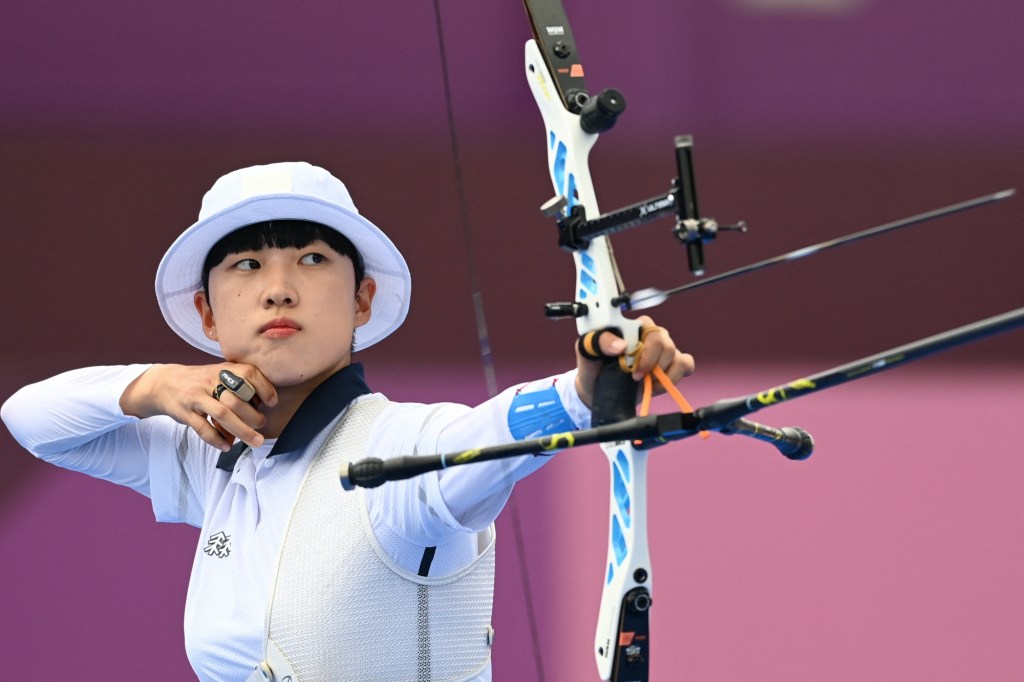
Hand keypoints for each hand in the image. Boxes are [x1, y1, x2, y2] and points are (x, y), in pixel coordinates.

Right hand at [120, 363, 277, 450]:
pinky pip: (202, 427)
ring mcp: (196, 396)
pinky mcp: (184, 411)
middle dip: (254, 417)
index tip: (272, 402)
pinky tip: (227, 447)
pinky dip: (216, 439)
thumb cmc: (200, 382)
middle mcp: (210, 380)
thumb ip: (239, 384)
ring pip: (223, 414)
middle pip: (237, 399)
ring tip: (255, 441)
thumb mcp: (219, 374)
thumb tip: (264, 404)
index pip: (249, 373)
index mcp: (223, 370)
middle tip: (262, 425)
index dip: (264, 387)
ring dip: (242, 430)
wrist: (163, 383)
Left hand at [575, 315, 694, 408]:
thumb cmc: (593, 366)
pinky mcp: (671, 365)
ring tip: (645, 384)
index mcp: (633, 326)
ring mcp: (663, 350)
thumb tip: (622, 345)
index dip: (645, 352)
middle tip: (635, 378)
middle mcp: (651, 335)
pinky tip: (658, 385)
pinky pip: (687, 365)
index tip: (631, 369)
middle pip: (666, 345)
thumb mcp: (587, 351)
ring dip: (662, 376)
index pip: (650, 329)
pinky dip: (675, 378)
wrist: (597, 388)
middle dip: (652, 366)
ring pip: (677, 357)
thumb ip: (599, 341)